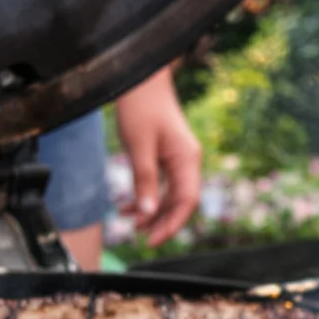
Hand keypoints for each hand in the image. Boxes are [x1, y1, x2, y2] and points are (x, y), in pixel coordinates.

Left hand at [114, 67, 202, 246]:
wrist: (141, 78)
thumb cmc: (140, 106)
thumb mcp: (139, 146)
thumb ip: (145, 181)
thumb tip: (148, 214)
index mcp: (187, 159)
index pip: (187, 201)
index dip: (172, 224)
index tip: (152, 240)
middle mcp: (188, 160)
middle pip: (181, 202)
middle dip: (162, 222)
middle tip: (140, 238)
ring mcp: (179, 158)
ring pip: (171, 195)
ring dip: (153, 211)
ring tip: (130, 222)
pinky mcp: (168, 155)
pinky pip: (163, 184)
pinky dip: (148, 196)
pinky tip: (130, 205)